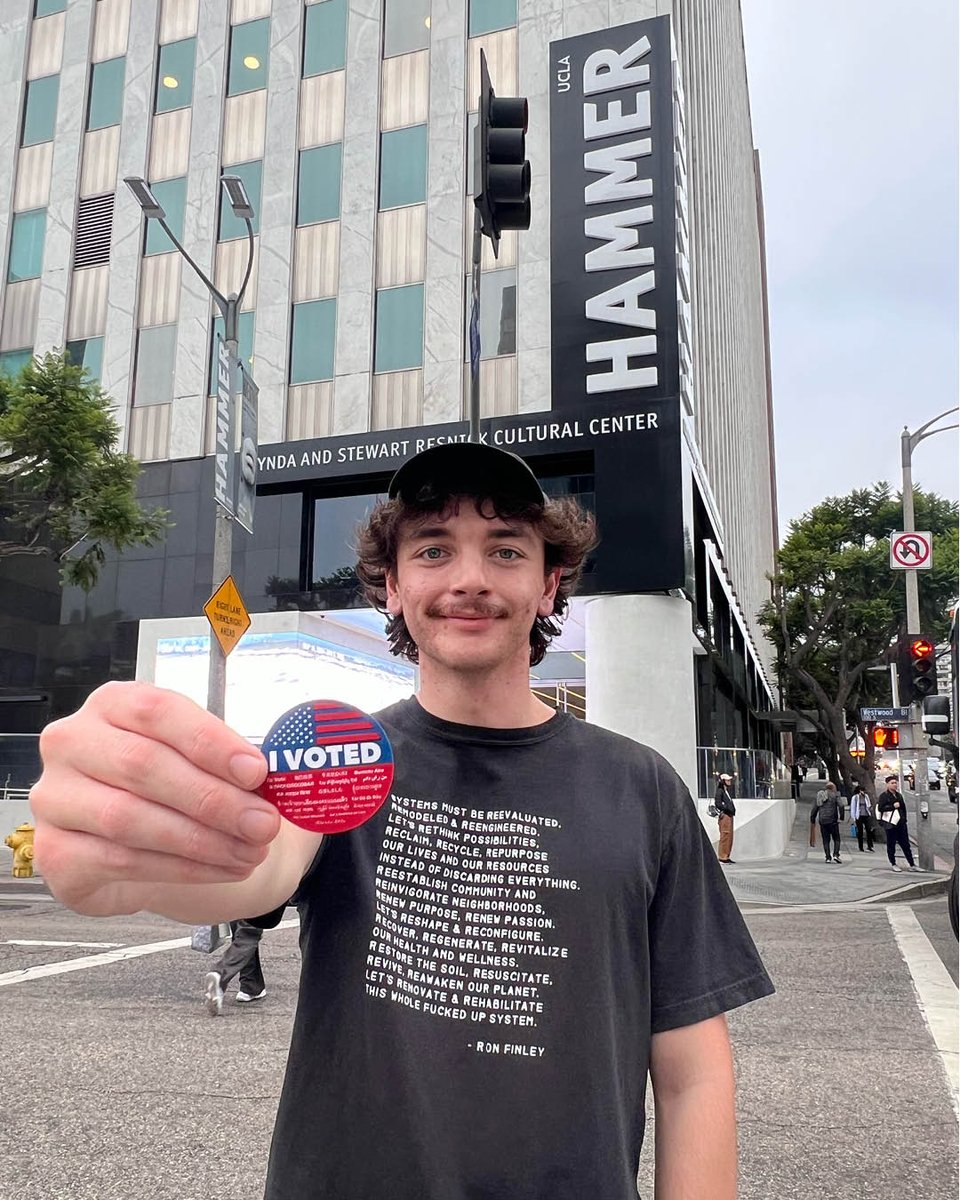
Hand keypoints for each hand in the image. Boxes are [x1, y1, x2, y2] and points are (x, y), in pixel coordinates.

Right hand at [30, 682, 277, 914]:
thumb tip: (270, 777)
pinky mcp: (53, 852)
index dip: (210, 742)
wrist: (137, 842)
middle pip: (142, 765)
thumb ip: (228, 762)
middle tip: (262, 823)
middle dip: (212, 799)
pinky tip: (219, 868)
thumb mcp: (200, 759)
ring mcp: (54, 798)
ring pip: (128, 818)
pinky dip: (180, 868)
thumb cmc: (170, 787)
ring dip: (200, 840)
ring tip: (249, 851)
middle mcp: (72, 743)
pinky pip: (119, 860)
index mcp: (111, 705)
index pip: (157, 712)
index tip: (257, 771)